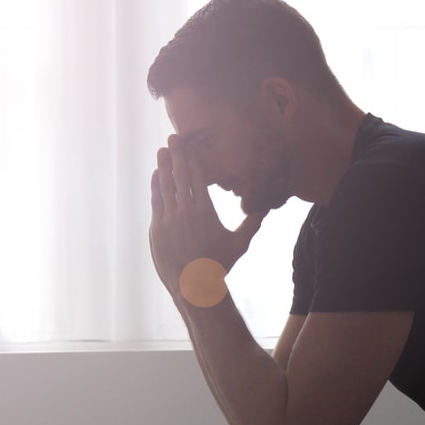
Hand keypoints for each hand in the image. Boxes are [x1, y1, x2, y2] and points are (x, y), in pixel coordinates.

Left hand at [149, 135, 264, 295]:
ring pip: (166, 187)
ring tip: (162, 151)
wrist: (195, 286)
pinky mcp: (157, 230)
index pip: (198, 178)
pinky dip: (156, 187)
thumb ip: (253, 222)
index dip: (192, 160)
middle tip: (173, 138)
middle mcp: (187, 213)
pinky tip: (156, 175)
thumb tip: (268, 208)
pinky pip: (156, 202)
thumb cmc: (219, 264)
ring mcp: (170, 220)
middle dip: (177, 156)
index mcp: (206, 212)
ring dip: (164, 167)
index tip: (189, 146)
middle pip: (181, 177)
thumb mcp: (240, 243)